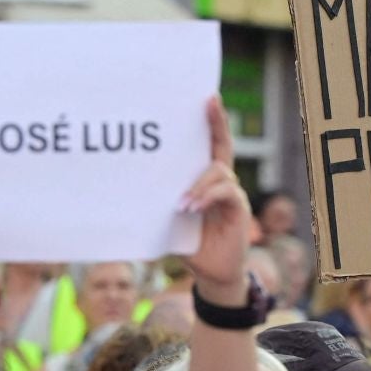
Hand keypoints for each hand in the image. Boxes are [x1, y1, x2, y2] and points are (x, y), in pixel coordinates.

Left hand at [181, 97, 252, 305]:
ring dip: (198, 185)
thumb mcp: (170, 219)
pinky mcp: (239, 208)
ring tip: (181, 204)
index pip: (210, 145)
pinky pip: (226, 192)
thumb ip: (162, 201)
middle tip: (209, 102)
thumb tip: (132, 184)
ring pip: (219, 171)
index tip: (206, 97)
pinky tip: (191, 207)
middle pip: (222, 147)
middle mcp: (222, 182)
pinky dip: (206, 197)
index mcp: (205, 181)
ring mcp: (232, 194)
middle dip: (217, 123)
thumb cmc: (189, 244)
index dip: (211, 122)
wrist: (210, 273)